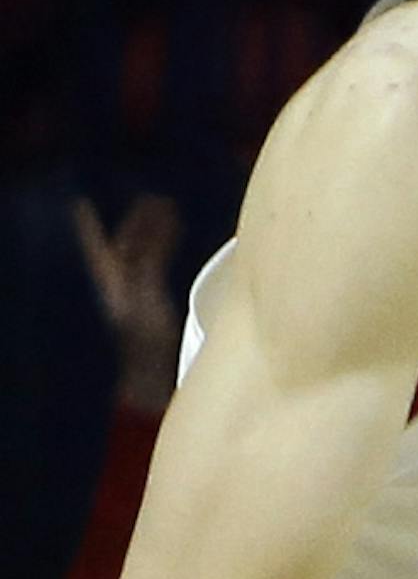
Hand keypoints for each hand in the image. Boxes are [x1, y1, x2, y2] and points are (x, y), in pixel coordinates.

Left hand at [73, 192, 181, 415]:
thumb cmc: (146, 340)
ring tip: (171, 213)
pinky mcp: (156, 306)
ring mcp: (138, 296)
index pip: (98, 245)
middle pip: (124, 246)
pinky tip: (175, 244)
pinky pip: (158, 267)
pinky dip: (166, 250)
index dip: (90, 225)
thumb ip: (149, 260)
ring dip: (154, 234)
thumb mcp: (145, 294)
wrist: (156, 377)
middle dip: (137, 223)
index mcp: (112, 280)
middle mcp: (121, 285)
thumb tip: (157, 226)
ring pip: (142, 255)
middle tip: (152, 200)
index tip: (81, 204)